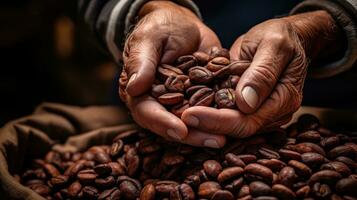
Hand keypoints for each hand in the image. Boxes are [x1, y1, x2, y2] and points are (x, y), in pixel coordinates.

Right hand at [120, 1, 225, 146]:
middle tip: (213, 140)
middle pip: (172, 124)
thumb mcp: (149, 39)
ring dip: (208, 131)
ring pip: (192, 122)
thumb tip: (134, 88)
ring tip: (226, 137)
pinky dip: (220, 117)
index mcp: (140, 91)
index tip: (180, 130)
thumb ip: (141, 62)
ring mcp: (181, 103)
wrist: (183, 24)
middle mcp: (159, 103)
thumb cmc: (160, 27)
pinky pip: (209, 111)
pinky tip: (236, 122)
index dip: (162, 123)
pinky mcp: (200, 99)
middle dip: (192, 135)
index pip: (147, 112)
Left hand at [182, 11, 341, 137]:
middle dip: (207, 124)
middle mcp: (273, 112)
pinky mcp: (248, 107)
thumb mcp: (274, 45)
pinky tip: (188, 108)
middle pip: (237, 129)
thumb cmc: (281, 36)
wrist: (284, 37)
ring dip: (205, 123)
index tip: (190, 114)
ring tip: (178, 116)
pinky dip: (208, 113)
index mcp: (284, 99)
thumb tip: (245, 104)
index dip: (218, 121)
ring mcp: (260, 112)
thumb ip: (262, 72)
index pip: (248, 121)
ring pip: (230, 126)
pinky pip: (227, 114)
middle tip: (178, 117)